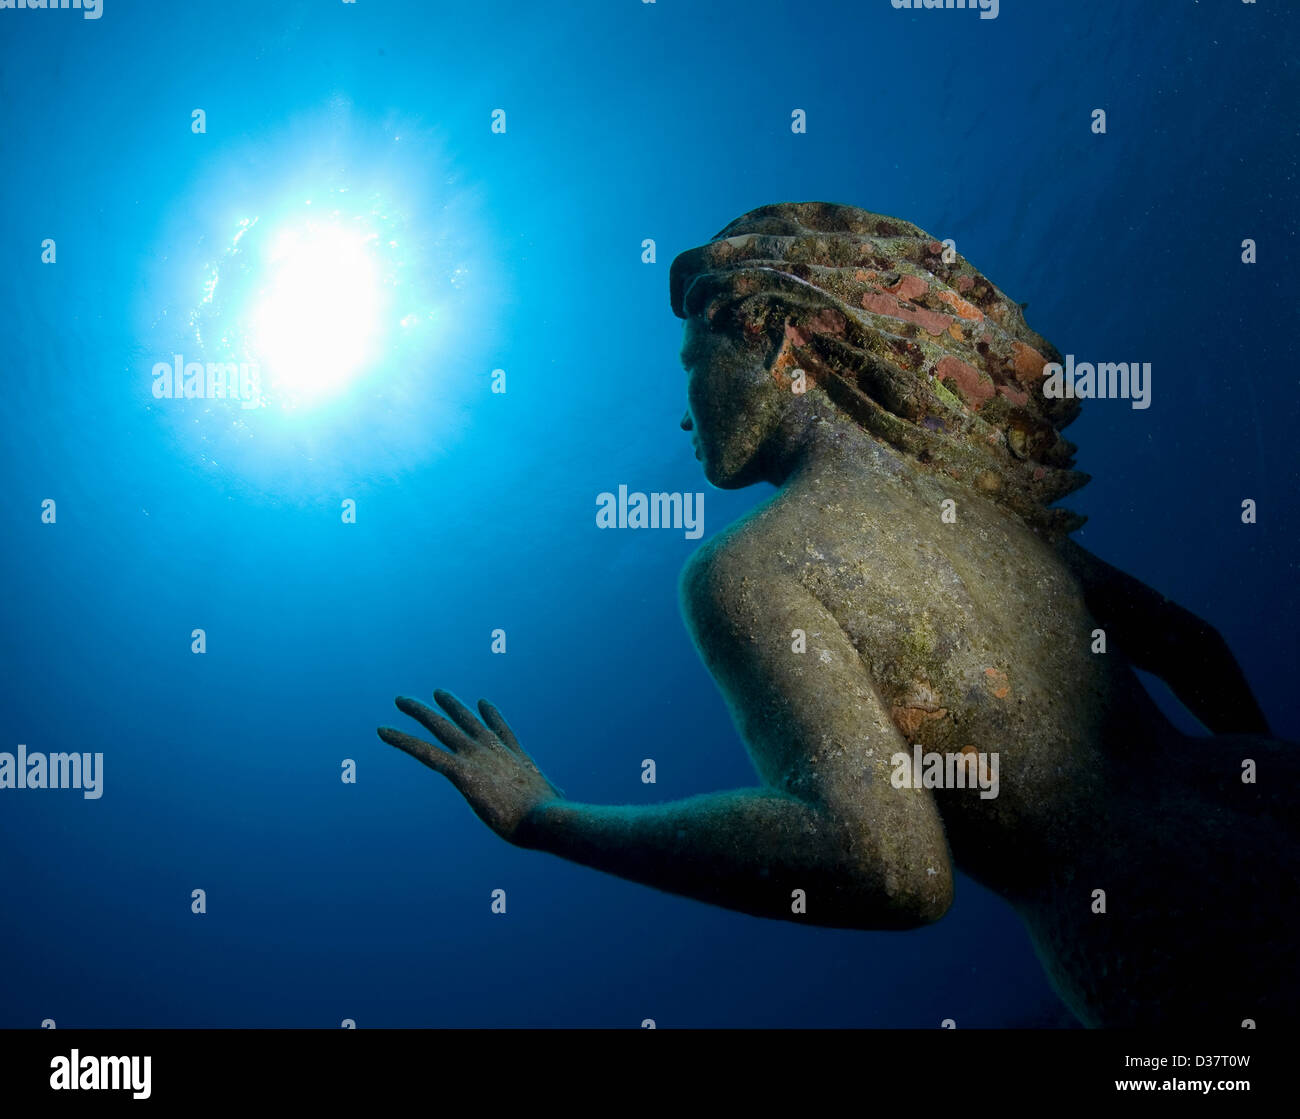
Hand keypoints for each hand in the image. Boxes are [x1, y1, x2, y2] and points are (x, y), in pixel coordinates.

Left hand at [378, 690, 562, 844]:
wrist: (544, 817)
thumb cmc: (550, 817)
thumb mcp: (553, 803)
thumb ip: (552, 797)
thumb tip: (561, 802)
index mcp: (515, 757)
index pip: (500, 730)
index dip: (489, 715)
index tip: (481, 702)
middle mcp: (492, 749)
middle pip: (464, 720)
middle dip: (449, 705)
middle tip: (436, 693)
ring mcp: (475, 757)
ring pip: (439, 727)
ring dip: (418, 712)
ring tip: (401, 700)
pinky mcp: (459, 771)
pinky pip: (423, 751)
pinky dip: (401, 740)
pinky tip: (383, 731)